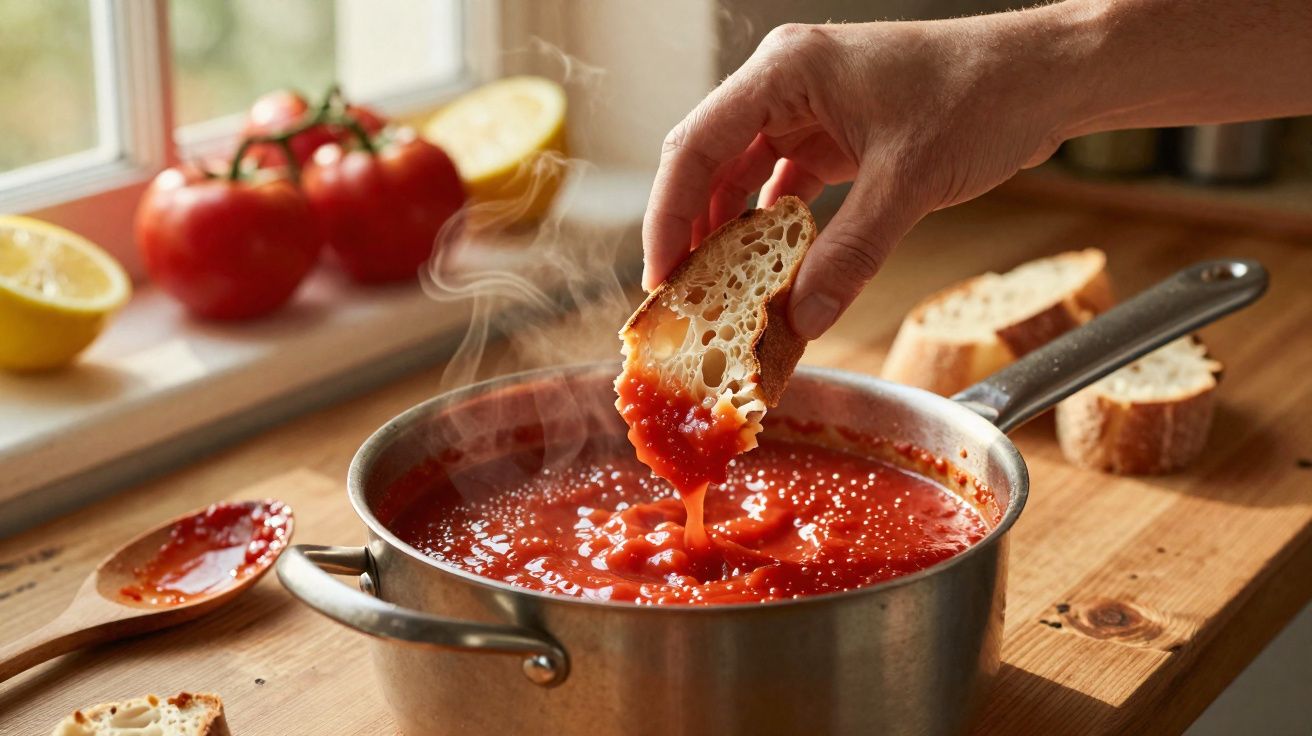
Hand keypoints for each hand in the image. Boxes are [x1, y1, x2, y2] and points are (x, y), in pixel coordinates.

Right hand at [643, 12, 1083, 338]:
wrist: (1046, 78)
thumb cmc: (982, 94)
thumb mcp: (910, 180)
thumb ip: (851, 253)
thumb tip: (803, 319)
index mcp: (786, 71)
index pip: (696, 146)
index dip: (668, 215)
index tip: (661, 276)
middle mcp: (786, 85)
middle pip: (709, 163)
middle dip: (692, 231)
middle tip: (682, 297)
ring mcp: (809, 109)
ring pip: (744, 179)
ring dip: (732, 235)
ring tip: (718, 292)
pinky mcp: (836, 135)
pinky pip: (784, 187)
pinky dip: (774, 232)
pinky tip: (769, 272)